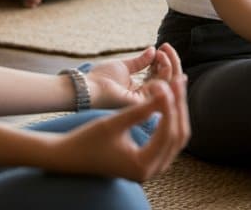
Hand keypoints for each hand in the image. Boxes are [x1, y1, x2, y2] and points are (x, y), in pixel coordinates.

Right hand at [51, 76, 189, 181]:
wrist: (71, 156)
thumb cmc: (87, 140)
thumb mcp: (114, 123)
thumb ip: (140, 110)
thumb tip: (166, 90)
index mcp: (142, 166)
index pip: (168, 133)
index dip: (171, 106)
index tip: (171, 82)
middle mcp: (152, 171)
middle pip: (178, 135)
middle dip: (179, 106)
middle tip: (179, 79)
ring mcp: (154, 167)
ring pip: (177, 135)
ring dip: (178, 110)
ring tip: (177, 84)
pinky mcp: (151, 159)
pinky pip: (169, 136)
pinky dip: (172, 116)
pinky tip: (170, 98)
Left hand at [87, 45, 183, 109]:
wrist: (88, 87)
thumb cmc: (101, 79)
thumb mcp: (124, 66)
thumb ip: (140, 61)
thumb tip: (153, 50)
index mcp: (139, 90)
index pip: (159, 77)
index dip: (164, 61)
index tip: (162, 46)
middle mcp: (145, 97)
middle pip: (168, 80)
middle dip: (170, 61)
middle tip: (166, 47)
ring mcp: (146, 100)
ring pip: (169, 82)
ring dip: (169, 63)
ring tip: (161, 51)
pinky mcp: (145, 102)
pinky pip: (164, 86)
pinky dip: (166, 70)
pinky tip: (160, 58)